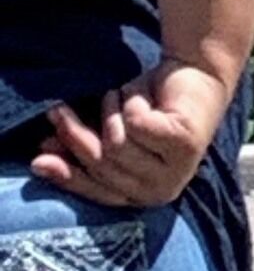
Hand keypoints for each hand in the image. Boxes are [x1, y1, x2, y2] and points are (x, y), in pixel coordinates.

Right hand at [30, 56, 231, 204]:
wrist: (197, 73)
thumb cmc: (150, 108)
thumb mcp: (110, 131)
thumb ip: (82, 149)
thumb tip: (39, 159)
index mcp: (143, 197)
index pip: (96, 192)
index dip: (67, 176)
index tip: (38, 160)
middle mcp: (162, 192)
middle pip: (102, 164)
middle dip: (77, 134)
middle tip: (58, 110)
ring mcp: (177, 170)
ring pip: (117, 142)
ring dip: (112, 111)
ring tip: (122, 99)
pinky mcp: (185, 143)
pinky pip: (135, 123)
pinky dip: (132, 103)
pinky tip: (146, 98)